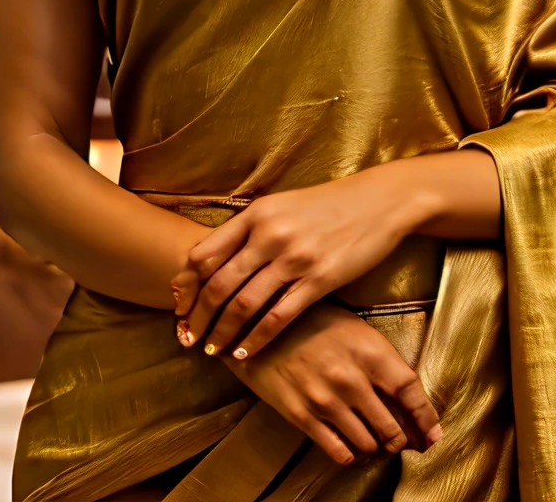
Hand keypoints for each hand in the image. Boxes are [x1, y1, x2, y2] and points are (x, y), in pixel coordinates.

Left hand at [172, 171, 411, 358]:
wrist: (377, 202)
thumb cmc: (326, 205)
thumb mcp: (282, 206)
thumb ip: (250, 230)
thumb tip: (212, 259)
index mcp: (256, 213)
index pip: (205, 253)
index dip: (186, 286)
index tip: (178, 308)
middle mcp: (270, 234)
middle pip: (218, 284)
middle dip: (198, 317)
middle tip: (187, 339)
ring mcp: (295, 258)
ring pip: (244, 304)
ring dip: (223, 333)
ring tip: (212, 351)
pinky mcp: (319, 280)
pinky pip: (278, 317)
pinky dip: (257, 339)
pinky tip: (246, 353)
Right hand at [222, 300, 442, 465]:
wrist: (259, 324)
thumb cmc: (312, 321)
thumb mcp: (353, 327)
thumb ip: (379, 358)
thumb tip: (404, 392)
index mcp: (369, 350)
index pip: (410, 391)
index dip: (426, 417)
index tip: (433, 434)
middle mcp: (351, 379)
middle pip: (392, 427)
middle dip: (401, 440)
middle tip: (402, 442)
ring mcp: (326, 400)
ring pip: (368, 443)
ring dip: (376, 447)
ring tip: (376, 442)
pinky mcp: (302, 415)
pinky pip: (337, 450)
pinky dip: (350, 455)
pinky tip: (350, 446)